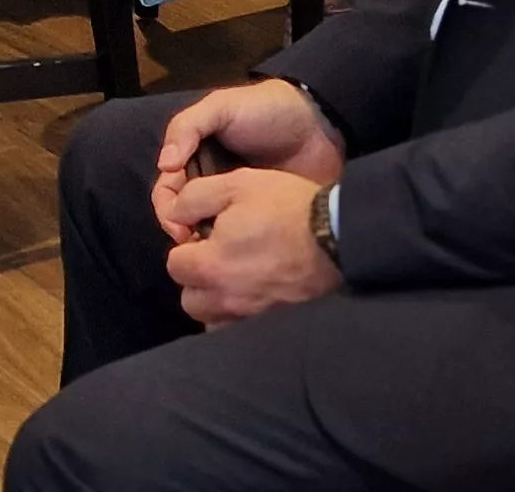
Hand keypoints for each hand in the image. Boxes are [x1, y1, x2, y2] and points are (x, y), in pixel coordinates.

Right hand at [153, 80, 344, 238]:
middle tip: (196, 245)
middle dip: (182, 231)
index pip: (168, 190)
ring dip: (204, 243)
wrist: (319, 125)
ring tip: (214, 253)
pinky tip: (235, 256)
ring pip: (208, 229)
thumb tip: (164, 165)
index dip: (168, 209)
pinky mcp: (259, 216)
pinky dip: (231, 247)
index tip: (179, 226)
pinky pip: (239, 236)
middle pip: (183, 215)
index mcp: (195, 157)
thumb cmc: (266, 111)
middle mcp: (209, 181)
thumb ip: (188, 127)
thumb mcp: (222, 108)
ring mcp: (235, 202)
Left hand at [159, 167, 339, 325]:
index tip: (206, 237)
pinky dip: (239, 318)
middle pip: (190, 299)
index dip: (187, 248)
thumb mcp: (237, 184)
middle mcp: (225, 298)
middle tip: (220, 259)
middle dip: (197, 280)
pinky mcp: (274, 326)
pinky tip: (254, 295)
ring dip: (216, 302)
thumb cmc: (287, 206)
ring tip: (236, 279)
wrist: (340, 236)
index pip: (174, 265)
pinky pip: (241, 331)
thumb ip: (194, 198)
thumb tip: (173, 215)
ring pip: (213, 320)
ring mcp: (250, 316)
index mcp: (211, 264)